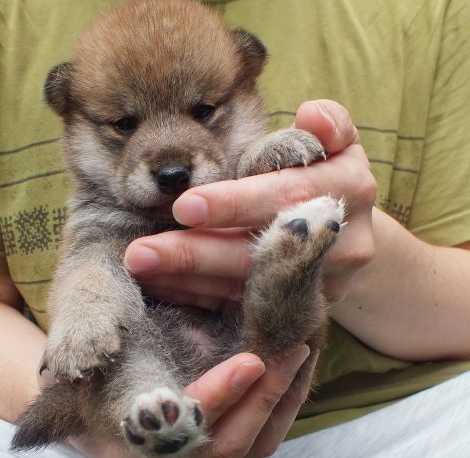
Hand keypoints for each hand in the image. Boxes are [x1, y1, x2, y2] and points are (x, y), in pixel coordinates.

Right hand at [73, 346, 314, 457]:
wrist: (77, 413)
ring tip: (303, 353)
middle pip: (229, 446)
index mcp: (129, 442)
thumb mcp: (88, 366)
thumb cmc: (82, 381)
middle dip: (266, 397)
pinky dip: (280, 407)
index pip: (183, 427)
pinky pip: (258, 442)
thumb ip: (103, 354)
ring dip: (282, 401)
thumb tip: (119, 324)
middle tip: (294, 349)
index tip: (252, 361)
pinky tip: (294, 372)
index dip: (220, 395)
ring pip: (251, 448)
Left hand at [124, 100, 375, 307]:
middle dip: (196, 254)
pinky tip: (159, 285)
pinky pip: (241, 308)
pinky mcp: (300, 310)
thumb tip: (312, 114)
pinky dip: (197, 296)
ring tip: (140, 268)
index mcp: (348, 188)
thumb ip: (329, 123)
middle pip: (259, 252)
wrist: (350, 234)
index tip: (184, 206)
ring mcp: (324, 284)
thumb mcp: (337, 143)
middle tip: (141, 253)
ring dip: (186, 278)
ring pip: (245, 287)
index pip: (285, 195)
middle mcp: (341, 242)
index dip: (235, 203)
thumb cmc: (327, 175)